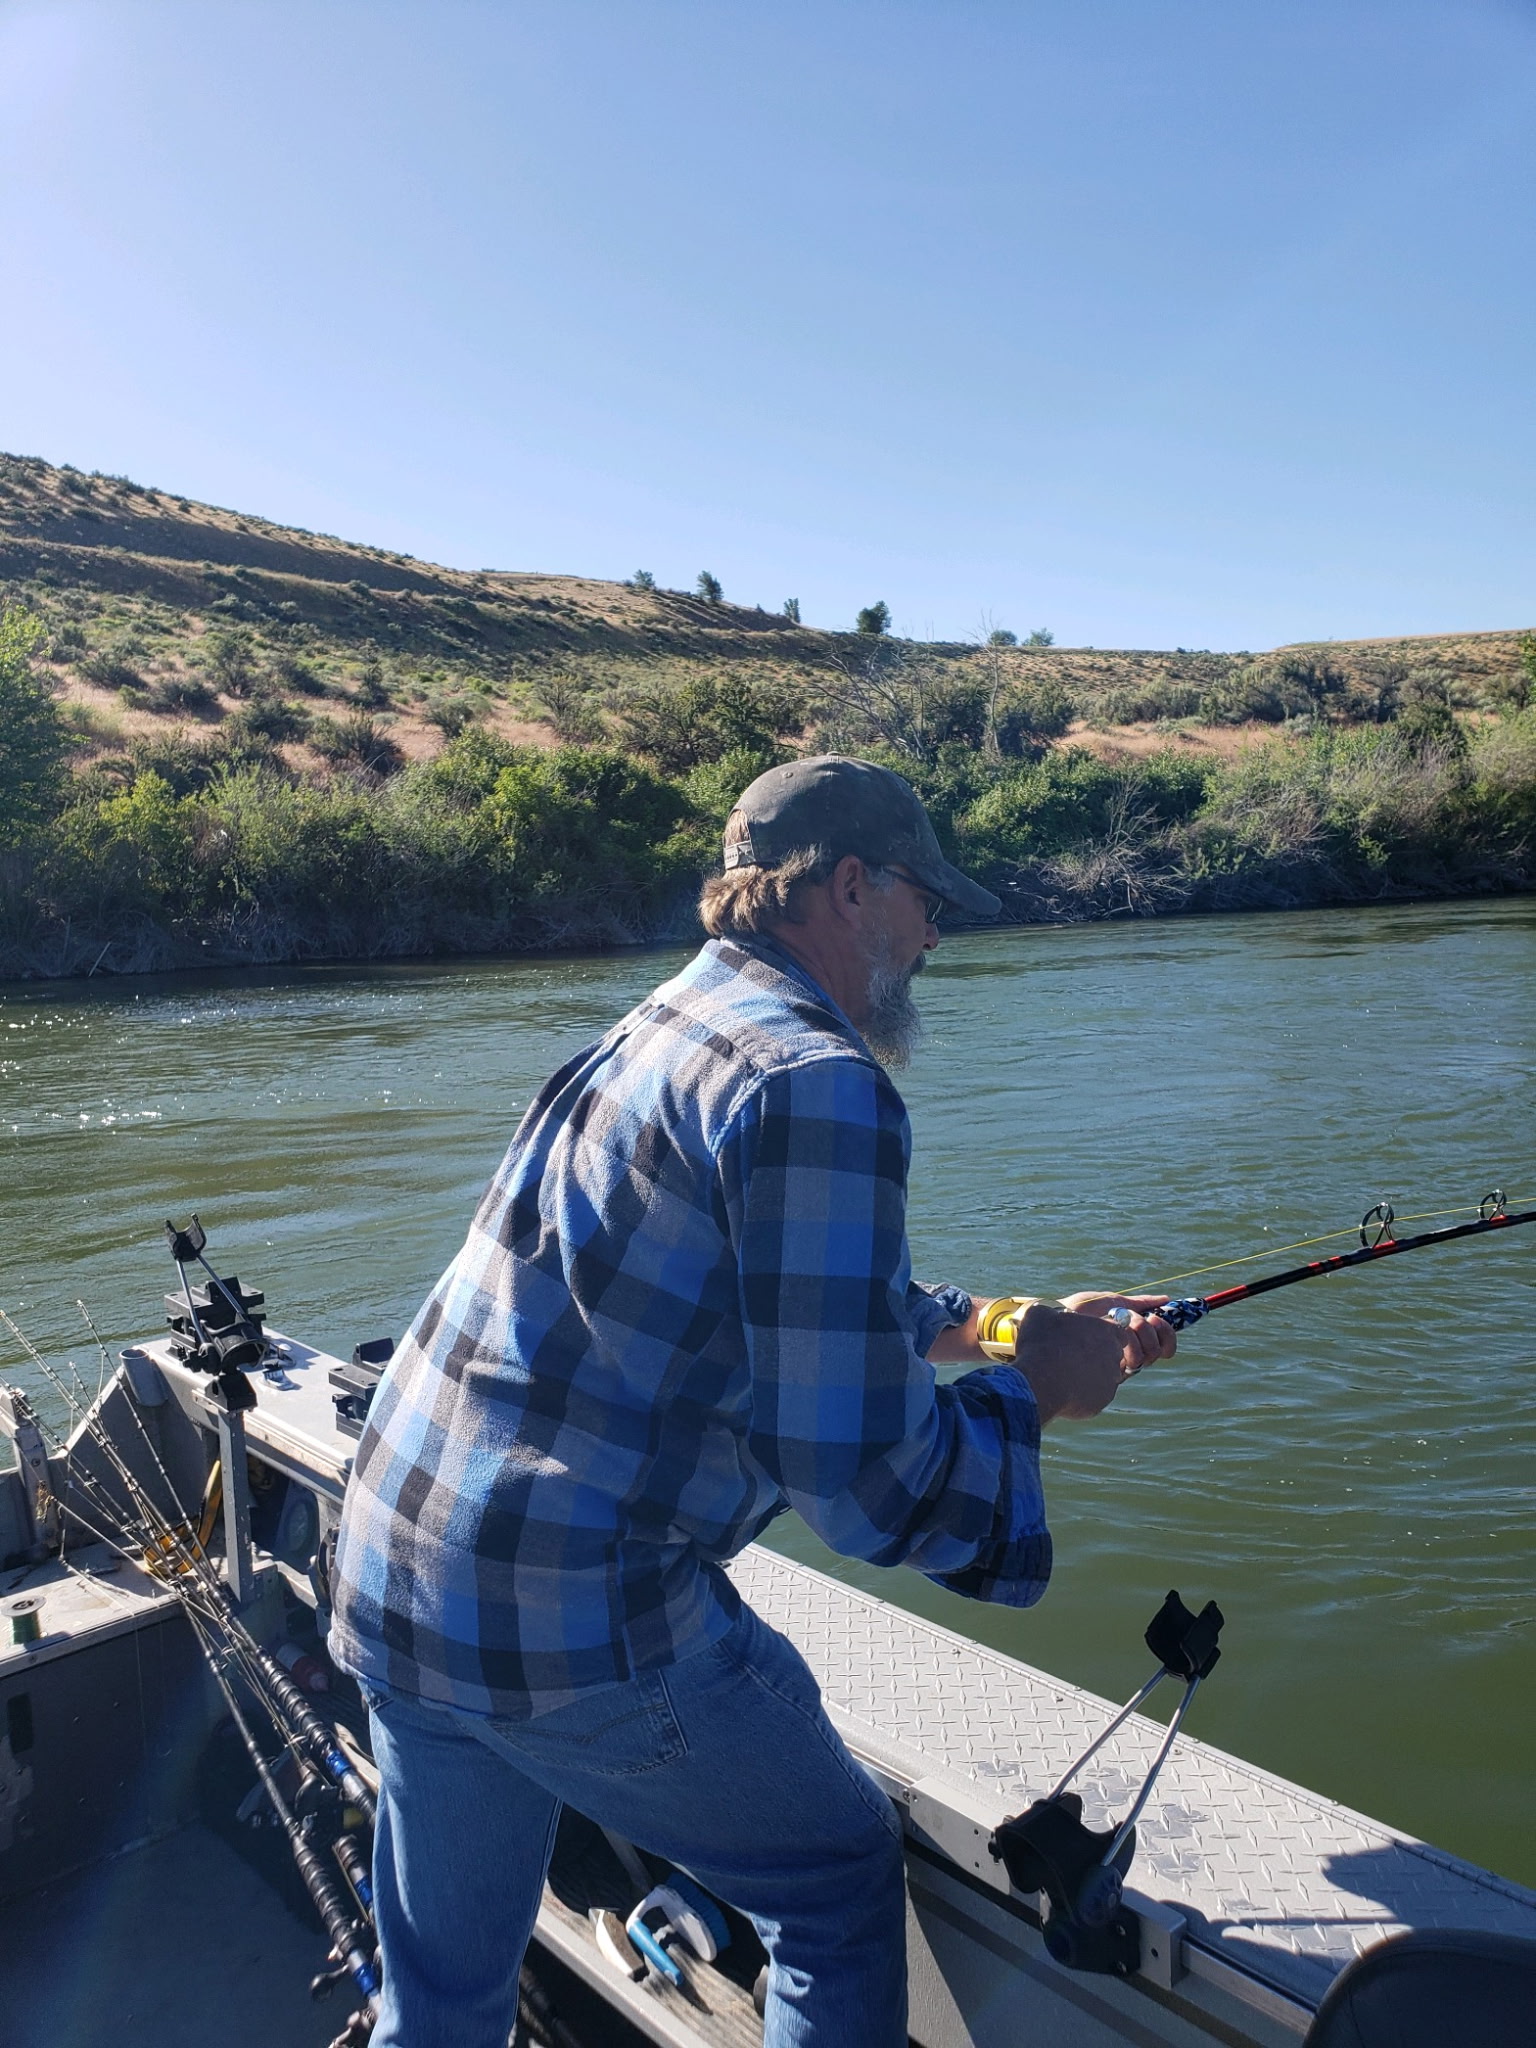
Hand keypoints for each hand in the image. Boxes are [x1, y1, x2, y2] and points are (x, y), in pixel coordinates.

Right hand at [1012, 1297, 1172, 1425]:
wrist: (1041, 1381)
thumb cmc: (1042, 1343)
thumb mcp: (1041, 1314)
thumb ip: (1052, 1312)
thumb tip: (1047, 1314)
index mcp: (1106, 1330)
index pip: (1117, 1331)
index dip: (1100, 1333)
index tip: (1084, 1336)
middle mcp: (1114, 1355)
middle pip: (1112, 1354)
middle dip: (1096, 1355)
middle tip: (1072, 1356)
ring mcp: (1110, 1380)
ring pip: (1104, 1376)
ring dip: (1089, 1375)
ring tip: (1064, 1374)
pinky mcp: (1101, 1401)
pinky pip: (1094, 1396)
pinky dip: (1082, 1393)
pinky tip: (1063, 1389)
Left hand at [1058, 1292, 1176, 1375]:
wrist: (1058, 1316)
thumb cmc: (1081, 1309)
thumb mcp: (1114, 1301)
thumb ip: (1140, 1303)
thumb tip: (1166, 1299)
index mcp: (1134, 1340)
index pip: (1164, 1346)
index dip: (1168, 1335)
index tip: (1158, 1318)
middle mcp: (1129, 1355)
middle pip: (1158, 1351)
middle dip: (1153, 1331)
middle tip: (1139, 1320)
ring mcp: (1119, 1364)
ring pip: (1147, 1356)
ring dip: (1139, 1333)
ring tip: (1121, 1322)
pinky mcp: (1108, 1372)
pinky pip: (1130, 1362)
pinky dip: (1127, 1343)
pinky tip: (1114, 1332)